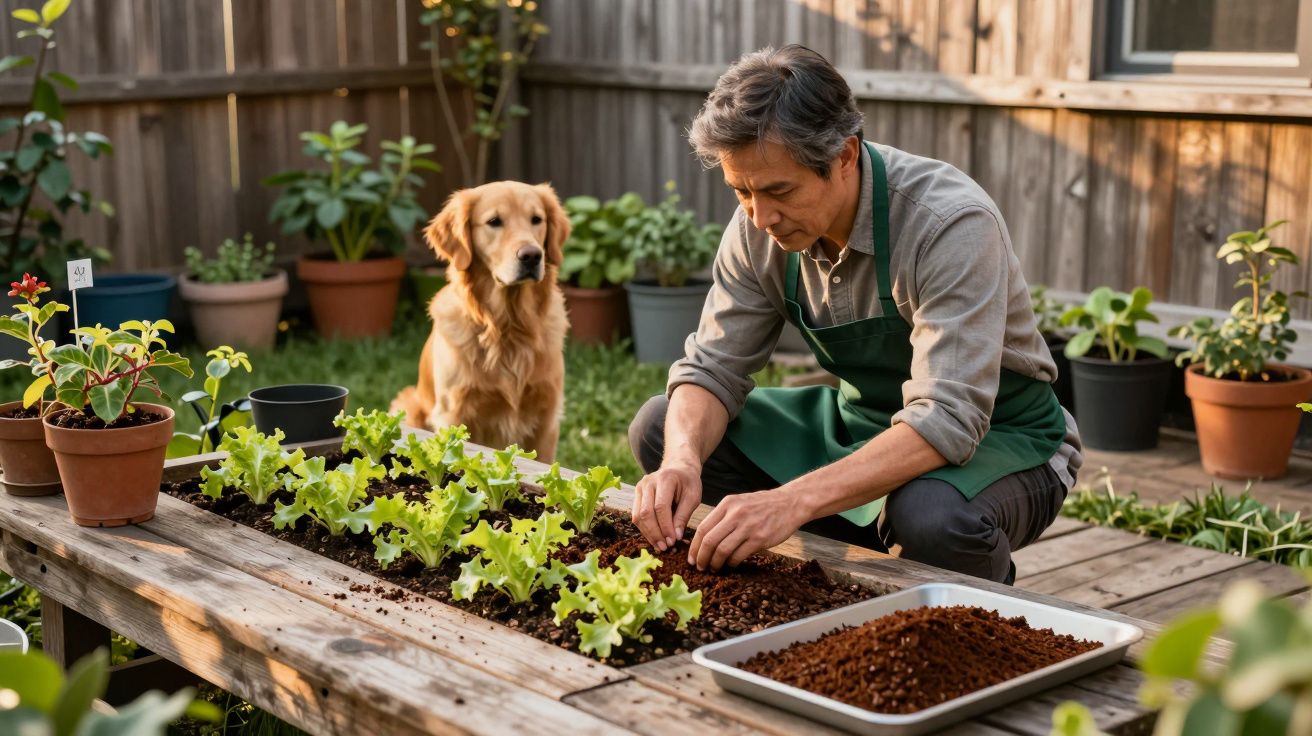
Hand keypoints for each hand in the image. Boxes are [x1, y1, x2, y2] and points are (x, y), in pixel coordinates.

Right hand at [632, 461, 701, 551]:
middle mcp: (648, 481)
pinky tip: (655, 538)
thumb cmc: (688, 483)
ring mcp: (639, 487)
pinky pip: (636, 516)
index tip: (673, 541)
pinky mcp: (636, 495)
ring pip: (638, 516)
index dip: (666, 526)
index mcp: (665, 478)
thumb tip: (676, 537)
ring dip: (648, 534)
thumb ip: (683, 515)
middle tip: (665, 547)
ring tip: (660, 546)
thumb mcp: (693, 496)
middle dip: (655, 533)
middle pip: (646, 513)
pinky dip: (645, 529)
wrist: (678, 468)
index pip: (661, 507)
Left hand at [688, 489, 807, 570]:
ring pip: (722, 550)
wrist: (790, 503)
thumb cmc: (763, 505)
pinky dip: (732, 563)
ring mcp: (748, 527)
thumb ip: (723, 516)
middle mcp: (735, 514)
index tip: (692, 558)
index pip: (703, 528)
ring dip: (715, 563)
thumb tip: (705, 538)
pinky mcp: (760, 538)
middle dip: (702, 557)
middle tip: (700, 567)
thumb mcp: (739, 503)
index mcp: (727, 504)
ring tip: (715, 568)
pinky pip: (739, 555)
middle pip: (709, 541)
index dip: (695, 546)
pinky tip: (732, 564)